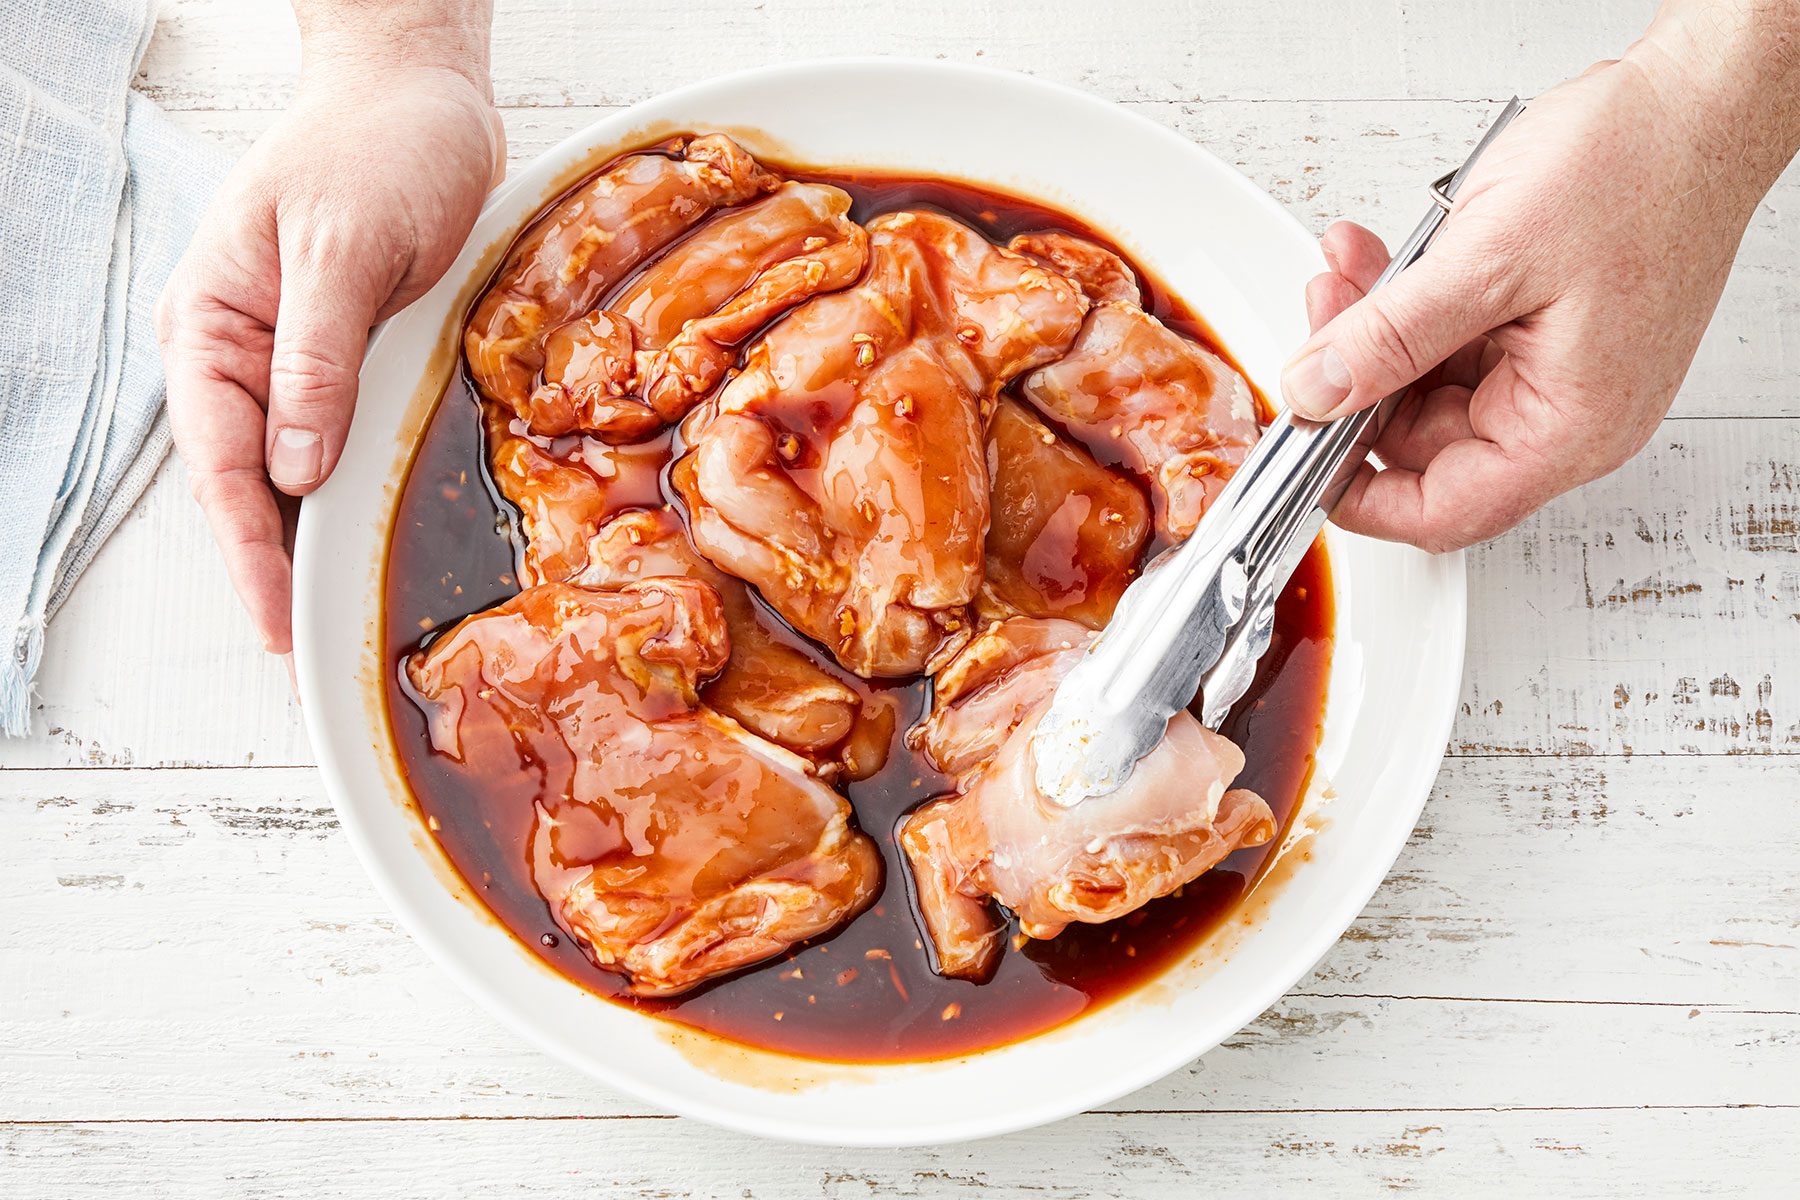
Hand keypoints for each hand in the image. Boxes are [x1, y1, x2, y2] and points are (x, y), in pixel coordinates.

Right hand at [156, 53, 502, 654]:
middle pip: (250, 481)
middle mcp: (247, 352)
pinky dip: (355, 488)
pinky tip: (375, 534)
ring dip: (315, 536)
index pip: (221, 461)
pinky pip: (347, 438)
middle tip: (308, 648)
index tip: (275, 622)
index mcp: (215, 324)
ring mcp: (301, 359)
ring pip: (297, 470)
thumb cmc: (373, 146)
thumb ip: (315, 358)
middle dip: (275, 562)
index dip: (247, 549)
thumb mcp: (340, 246)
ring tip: (339, 616)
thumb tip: (295, 468)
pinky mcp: (356, 359)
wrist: (420, 95)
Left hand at [1283, 7, 1798, 552]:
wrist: (1697, 100)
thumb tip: (1317, 391)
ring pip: (1426, 385)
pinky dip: (1407, 305)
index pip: (1445, 511)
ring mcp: (1554, 371)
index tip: (1301, 458)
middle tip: (1320, 322)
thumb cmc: (1642, 168)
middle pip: (1423, 443)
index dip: (1361, 497)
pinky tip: (1380, 261)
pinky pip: (1451, 340)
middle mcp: (1566, 412)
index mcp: (1570, 427)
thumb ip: (1391, 338)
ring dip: (1373, 333)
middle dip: (1356, 383)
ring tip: (1346, 273)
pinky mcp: (1541, 330)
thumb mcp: (1489, 260)